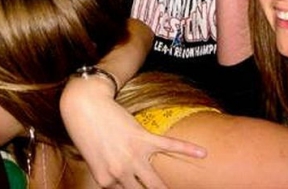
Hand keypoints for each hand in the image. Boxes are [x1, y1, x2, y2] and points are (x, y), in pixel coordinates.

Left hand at [60, 77, 206, 188]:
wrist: (85, 106)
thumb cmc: (85, 130)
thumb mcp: (93, 158)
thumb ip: (107, 172)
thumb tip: (119, 179)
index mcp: (105, 180)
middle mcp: (120, 172)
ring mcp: (132, 156)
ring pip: (155, 183)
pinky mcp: (143, 138)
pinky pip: (168, 146)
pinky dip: (187, 149)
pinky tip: (202, 153)